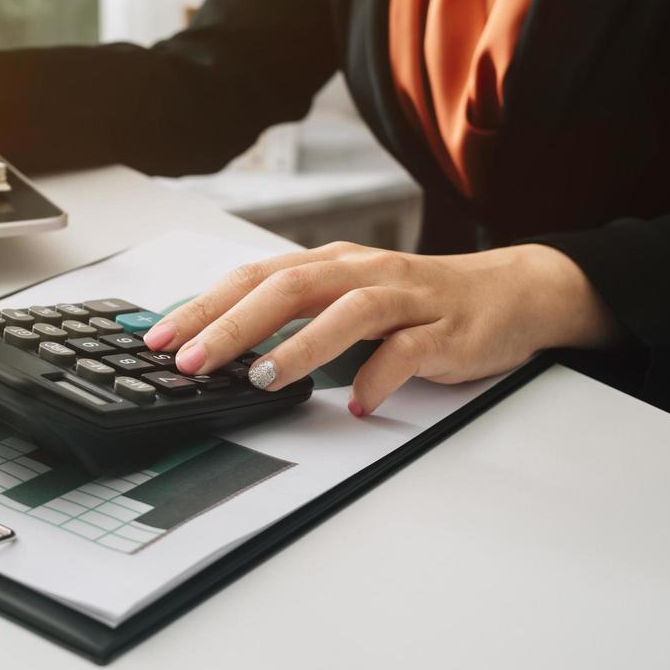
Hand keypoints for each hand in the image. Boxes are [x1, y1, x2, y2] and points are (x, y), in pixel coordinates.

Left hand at [142, 242, 619, 414]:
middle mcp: (361, 273)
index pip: (252, 277)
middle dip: (232, 324)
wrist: (511, 293)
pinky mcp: (444, 330)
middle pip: (288, 287)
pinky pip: (407, 353)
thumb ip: (293, 315)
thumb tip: (217, 345)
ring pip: (347, 312)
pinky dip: (378, 378)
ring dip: (300, 345)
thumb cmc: (416, 302)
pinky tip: (355, 405)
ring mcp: (405, 299)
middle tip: (190, 359)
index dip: (202, 305)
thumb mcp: (345, 299)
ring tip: (262, 377)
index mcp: (329, 264)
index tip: (157, 337)